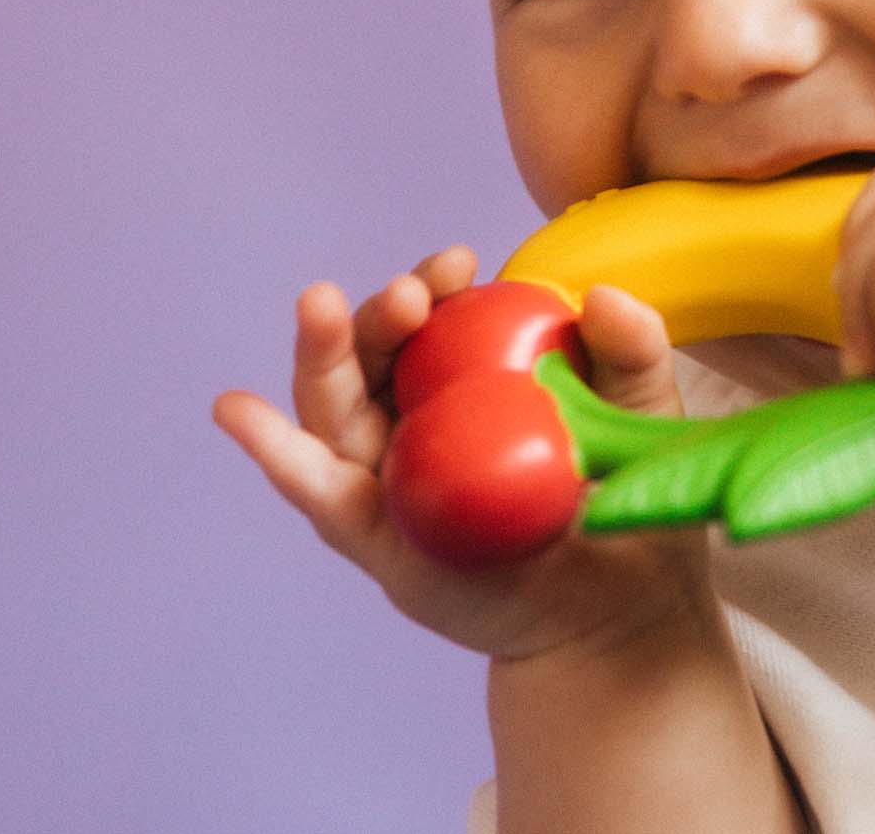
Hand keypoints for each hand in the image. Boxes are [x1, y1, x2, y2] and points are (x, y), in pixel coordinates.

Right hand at [214, 250, 715, 662]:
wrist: (620, 612)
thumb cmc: (623, 500)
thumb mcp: (639, 413)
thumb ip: (632, 349)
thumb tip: (603, 294)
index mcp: (470, 378)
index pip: (436, 319)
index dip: (434, 286)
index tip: (458, 262)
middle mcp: (419, 418)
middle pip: (376, 354)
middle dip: (382, 314)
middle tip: (410, 293)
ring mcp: (390, 476)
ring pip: (336, 406)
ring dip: (323, 354)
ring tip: (317, 304)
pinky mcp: (374, 537)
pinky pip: (319, 489)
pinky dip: (275, 450)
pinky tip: (236, 409)